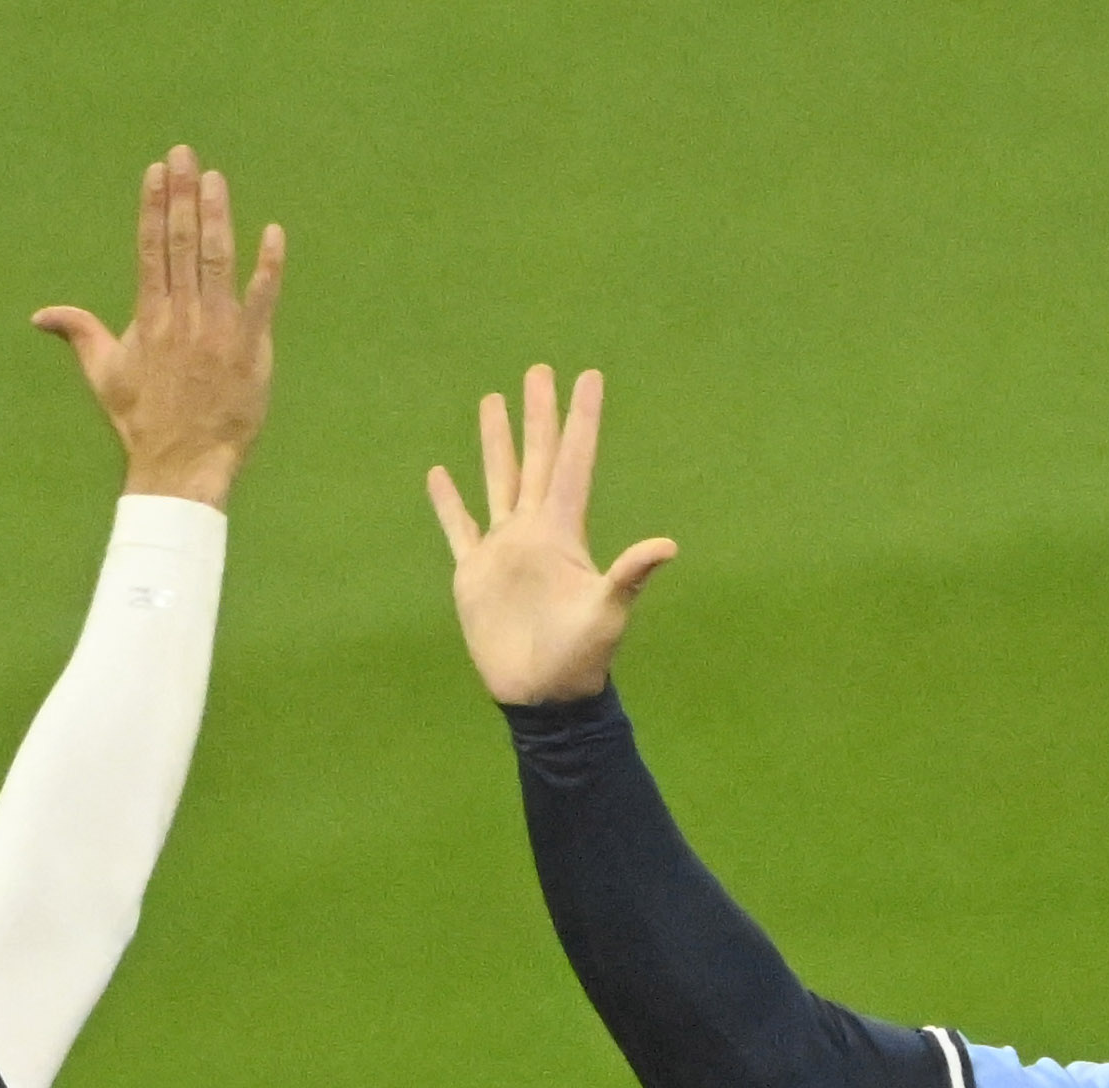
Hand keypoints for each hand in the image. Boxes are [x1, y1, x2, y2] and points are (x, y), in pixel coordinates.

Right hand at [36, 145, 283, 506]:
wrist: (183, 463)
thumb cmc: (143, 420)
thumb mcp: (104, 374)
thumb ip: (78, 333)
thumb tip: (39, 316)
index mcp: (149, 316)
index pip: (150, 248)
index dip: (154, 206)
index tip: (157, 171)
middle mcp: (183, 316)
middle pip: (181, 243)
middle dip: (182, 195)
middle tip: (186, 154)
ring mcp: (218, 330)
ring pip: (217, 261)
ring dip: (217, 216)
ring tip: (215, 178)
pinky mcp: (251, 349)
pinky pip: (264, 299)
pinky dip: (270, 266)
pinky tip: (273, 233)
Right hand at [426, 365, 675, 704]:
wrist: (542, 696)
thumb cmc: (581, 658)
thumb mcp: (608, 613)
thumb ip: (629, 574)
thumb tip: (669, 545)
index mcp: (564, 532)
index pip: (574, 462)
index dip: (580, 421)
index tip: (587, 377)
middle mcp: (534, 530)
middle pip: (536, 458)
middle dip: (537, 415)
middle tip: (538, 371)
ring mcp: (503, 549)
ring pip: (499, 480)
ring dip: (496, 442)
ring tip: (491, 400)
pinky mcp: (474, 572)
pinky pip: (459, 527)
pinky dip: (448, 502)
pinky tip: (439, 473)